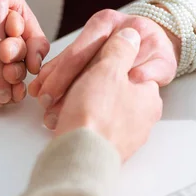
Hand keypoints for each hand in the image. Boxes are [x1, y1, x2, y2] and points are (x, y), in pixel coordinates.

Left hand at [29, 9, 177, 120]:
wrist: (158, 41)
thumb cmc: (118, 50)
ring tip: (73, 118)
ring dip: (95, 100)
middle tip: (50, 110)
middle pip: (94, 64)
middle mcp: (126, 27)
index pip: (76, 52)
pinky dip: (130, 95)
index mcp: (104, 22)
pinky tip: (113, 111)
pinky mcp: (165, 60)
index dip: (56, 76)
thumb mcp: (91, 51)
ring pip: (118, 74)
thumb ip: (65, 67)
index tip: (40, 95)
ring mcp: (149, 42)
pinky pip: (146, 78)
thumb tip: (37, 86)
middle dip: (69, 90)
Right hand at [52, 28, 162, 160]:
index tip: (75, 59)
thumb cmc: (96, 112)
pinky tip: (55, 116)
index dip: (94, 58)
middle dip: (75, 83)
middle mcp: (143, 115)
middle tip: (52, 83)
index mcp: (147, 93)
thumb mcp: (109, 69)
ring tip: (47, 102)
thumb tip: (130, 35)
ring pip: (93, 106)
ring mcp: (126, 134)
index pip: (122, 64)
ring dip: (70, 100)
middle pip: (105, 86)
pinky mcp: (108, 147)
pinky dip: (72, 117)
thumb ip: (120, 49)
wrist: (80, 161)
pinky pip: (89, 124)